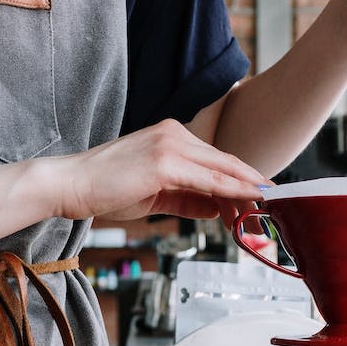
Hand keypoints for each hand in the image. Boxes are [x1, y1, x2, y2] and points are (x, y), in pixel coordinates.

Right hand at [52, 119, 267, 224]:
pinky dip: (233, 191)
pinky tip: (250, 201)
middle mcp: (175, 134)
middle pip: (226, 162)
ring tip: (266, 211)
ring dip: (248, 192)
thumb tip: (217, 208)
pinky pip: (209, 180)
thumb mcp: (155, 195)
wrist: (71, 185)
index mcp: (171, 136)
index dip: (243, 179)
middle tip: (276, 206)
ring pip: (223, 170)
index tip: (263, 196)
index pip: (216, 160)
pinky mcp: (165, 162)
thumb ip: (188, 198)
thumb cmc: (104, 190)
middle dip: (252, 186)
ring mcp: (170, 145)